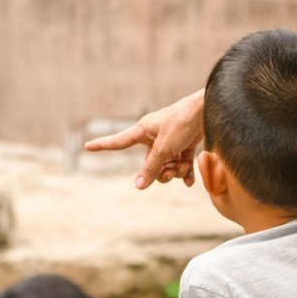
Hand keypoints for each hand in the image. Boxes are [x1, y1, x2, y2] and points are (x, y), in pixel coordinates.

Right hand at [85, 90, 205, 189]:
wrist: (209, 111)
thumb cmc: (182, 123)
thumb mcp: (164, 148)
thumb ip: (151, 168)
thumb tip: (138, 186)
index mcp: (143, 130)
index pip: (119, 141)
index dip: (103, 145)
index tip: (87, 146)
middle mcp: (154, 136)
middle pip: (149, 163)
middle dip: (160, 171)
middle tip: (171, 172)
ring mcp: (170, 140)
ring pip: (166, 165)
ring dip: (175, 171)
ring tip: (184, 169)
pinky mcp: (185, 144)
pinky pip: (180, 163)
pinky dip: (185, 172)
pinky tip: (191, 181)